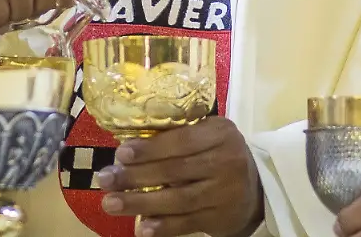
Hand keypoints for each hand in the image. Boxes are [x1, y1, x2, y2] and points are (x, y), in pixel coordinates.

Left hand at [97, 117, 263, 236]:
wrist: (256, 189)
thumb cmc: (220, 155)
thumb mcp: (208, 136)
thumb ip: (179, 137)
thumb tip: (127, 148)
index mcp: (220, 133)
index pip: (181, 140)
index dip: (150, 148)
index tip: (121, 154)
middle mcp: (226, 161)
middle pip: (175, 170)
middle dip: (135, 176)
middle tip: (105, 180)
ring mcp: (225, 192)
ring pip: (178, 199)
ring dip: (141, 203)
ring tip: (112, 204)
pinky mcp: (221, 218)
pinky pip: (188, 223)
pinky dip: (164, 227)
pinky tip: (142, 228)